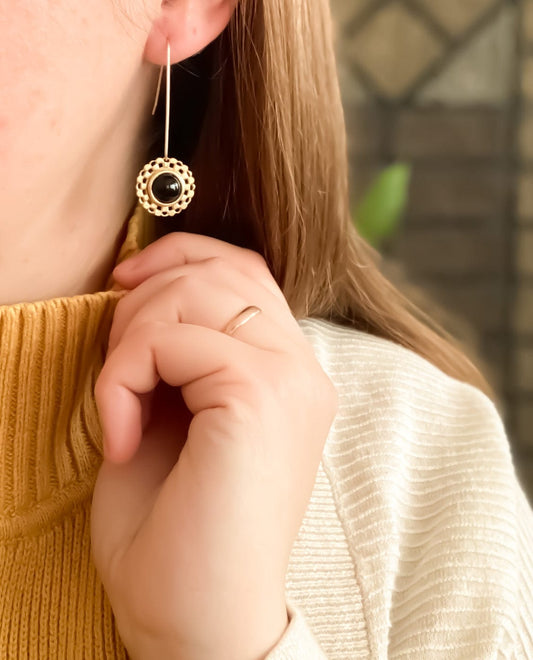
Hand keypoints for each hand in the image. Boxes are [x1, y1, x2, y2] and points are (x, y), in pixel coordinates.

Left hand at [91, 233, 337, 659]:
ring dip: (133, 335)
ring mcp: (291, 380)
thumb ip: (181, 347)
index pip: (245, 269)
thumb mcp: (177, 414)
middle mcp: (303, 368)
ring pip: (198, 292)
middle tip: (117, 374)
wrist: (201, 622)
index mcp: (289, 372)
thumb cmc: (178, 527)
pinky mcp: (262, 398)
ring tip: (119, 404)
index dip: (182, 255)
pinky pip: (176, 340)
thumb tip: (146, 286)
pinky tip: (121, 436)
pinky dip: (126, 375)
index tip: (124, 283)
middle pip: (220, 269)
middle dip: (144, 300)